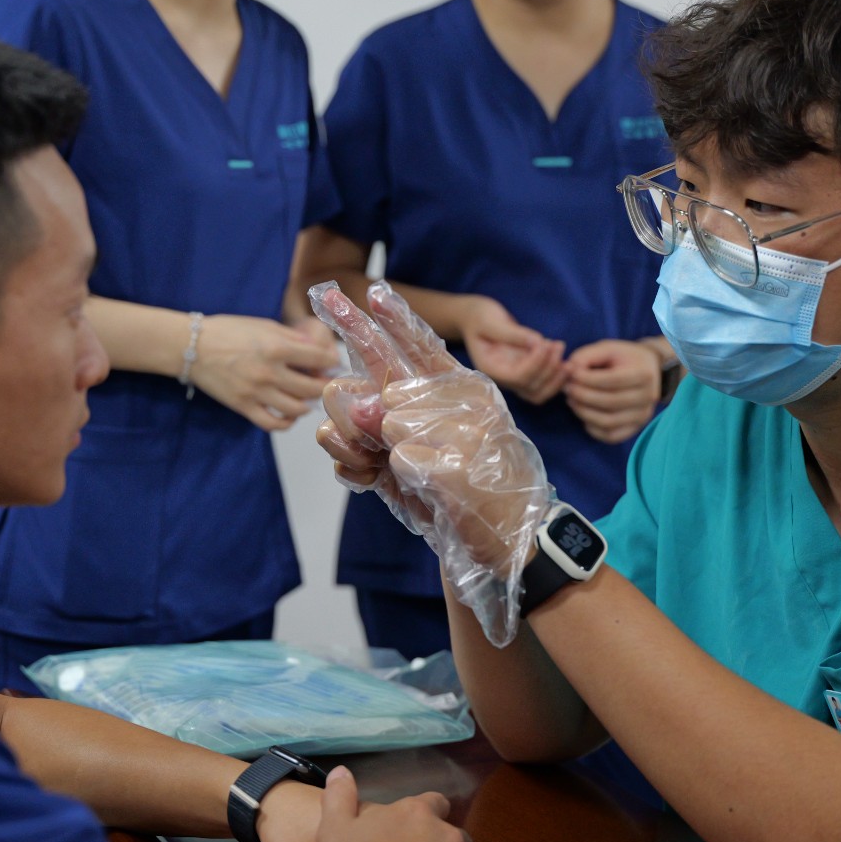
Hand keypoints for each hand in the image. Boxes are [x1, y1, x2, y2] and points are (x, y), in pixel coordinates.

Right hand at [190, 314, 339, 430]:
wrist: (192, 347)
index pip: (320, 358)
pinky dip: (287, 422)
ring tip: (307, 397)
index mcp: (277, 347)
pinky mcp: (244, 407)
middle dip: (325, 385)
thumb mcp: (264, 325)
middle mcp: (270, 372)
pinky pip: (273, 424)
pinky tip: (289, 414)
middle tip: (325, 382)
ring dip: (308, 404)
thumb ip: (292, 339)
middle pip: (313, 388)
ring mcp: (257, 393)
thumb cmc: (229, 331)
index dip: (333, 361)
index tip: (333, 362)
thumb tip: (318, 351)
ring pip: (297, 409)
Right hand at [313, 282, 551, 645]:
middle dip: (348, 394)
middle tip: (365, 429)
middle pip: (364, 370)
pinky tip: (367, 478)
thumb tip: (365, 409)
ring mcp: (397, 434)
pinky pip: (342, 449)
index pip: (416, 343)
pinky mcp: (380, 464)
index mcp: (453, 390)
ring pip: (344, 411)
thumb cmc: (498, 500)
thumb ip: (412, 428)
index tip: (368, 290)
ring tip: (371, 463)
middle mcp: (420, 405)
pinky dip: (346, 462)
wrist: (498, 551)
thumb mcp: (465, 460)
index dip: (392, 317)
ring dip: (345, 436)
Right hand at [459, 297, 566, 404]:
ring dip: (556, 377)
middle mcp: (504, 378)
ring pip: (540, 392)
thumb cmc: (478, 317)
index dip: (536, 363)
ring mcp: (515, 377)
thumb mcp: (490, 321)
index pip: (518, 377)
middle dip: (549, 369)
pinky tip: (562, 357)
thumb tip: (537, 342)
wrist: (473, 318)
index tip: (545, 342)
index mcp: (491, 369)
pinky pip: (543, 384)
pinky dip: (556, 375)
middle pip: (532, 389)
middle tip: (558, 344)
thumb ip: (512, 333)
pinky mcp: (525, 371)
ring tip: (561, 351)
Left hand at [564, 339, 662, 443]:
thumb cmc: (624, 357)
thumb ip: (586, 356)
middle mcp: (647, 397)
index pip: (612, 380)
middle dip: (582, 396)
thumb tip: (568, 370)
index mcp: (643, 374)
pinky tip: (584, 414)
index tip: (571, 373)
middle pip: (610, 402)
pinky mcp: (635, 428)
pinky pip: (611, 436)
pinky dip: (593, 429)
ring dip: (584, 413)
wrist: (648, 369)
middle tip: (567, 388)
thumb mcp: (607, 348)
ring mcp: (642, 416)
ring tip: (571, 400)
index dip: (587, 379)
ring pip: (608, 422)